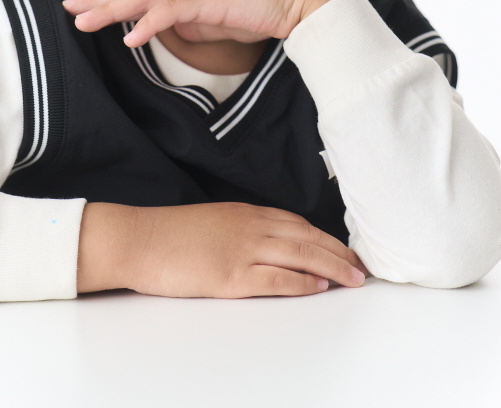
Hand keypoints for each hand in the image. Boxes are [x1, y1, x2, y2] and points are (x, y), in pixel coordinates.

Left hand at [63, 0, 348, 45]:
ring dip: (111, 10)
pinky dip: (149, 23)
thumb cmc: (261, 10)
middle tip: (67, 8)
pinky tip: (131, 38)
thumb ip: (196, 25)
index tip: (81, 7)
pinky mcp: (211, 2)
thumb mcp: (219, 24)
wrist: (298, 2)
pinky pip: (173, 12)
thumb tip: (175, 32)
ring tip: (83, 22)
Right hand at [77, 201, 367, 296]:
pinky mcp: (231, 275)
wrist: (139, 239)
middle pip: (306, 237)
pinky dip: (301, 282)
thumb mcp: (214, 221)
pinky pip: (276, 278)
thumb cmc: (171, 234)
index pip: (297, 222)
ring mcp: (242, 250)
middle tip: (361, 267)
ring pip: (299, 255)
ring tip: (353, 278)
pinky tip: (318, 287)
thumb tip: (267, 243)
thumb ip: (242, 229)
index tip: (344, 249)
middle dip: (338, 252)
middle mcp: (250, 226)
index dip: (325, 237)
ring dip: (331, 267)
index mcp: (245, 212)